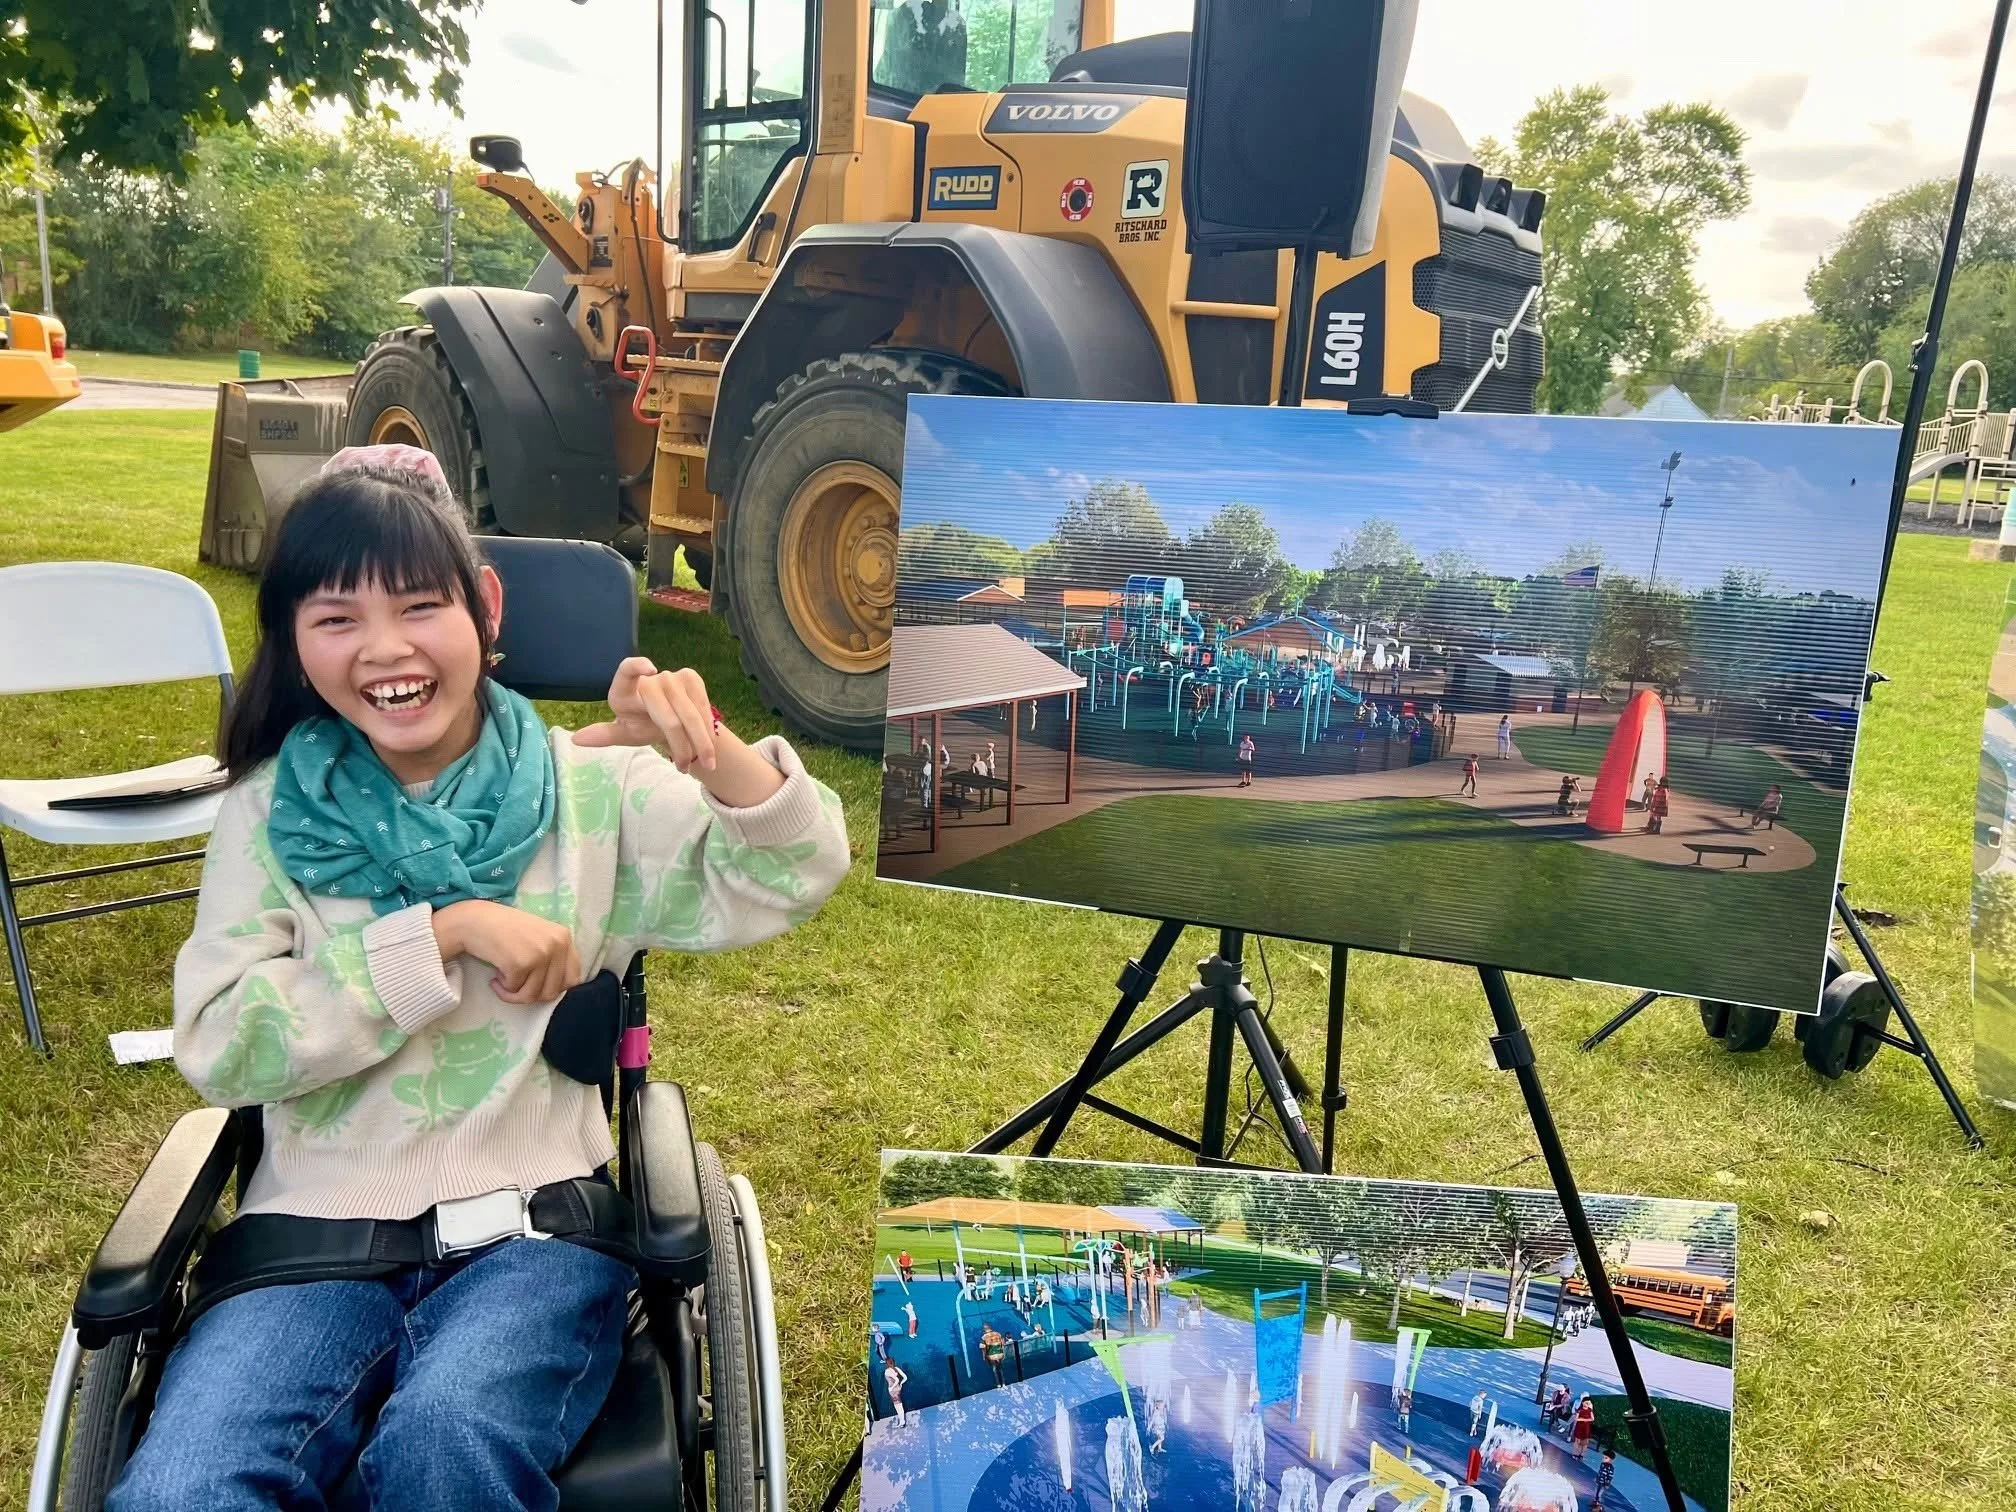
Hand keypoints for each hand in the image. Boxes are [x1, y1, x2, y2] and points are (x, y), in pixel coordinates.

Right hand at [432, 900, 583, 1004]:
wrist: (475, 920)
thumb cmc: (504, 930)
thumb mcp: (538, 937)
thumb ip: (553, 957)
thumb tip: (559, 989)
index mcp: (564, 937)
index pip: (573, 978)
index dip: (554, 987)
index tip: (536, 983)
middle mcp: (557, 945)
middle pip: (551, 992)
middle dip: (530, 994)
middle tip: (515, 984)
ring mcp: (540, 954)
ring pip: (531, 995)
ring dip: (514, 994)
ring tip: (503, 979)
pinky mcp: (520, 963)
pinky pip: (513, 990)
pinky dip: (502, 988)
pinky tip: (495, 973)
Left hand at [576, 657, 786, 808]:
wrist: (673, 720)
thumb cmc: (642, 725)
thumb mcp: (626, 733)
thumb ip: (605, 735)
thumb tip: (576, 740)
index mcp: (623, 690)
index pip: (626, 670)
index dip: (636, 666)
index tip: (649, 668)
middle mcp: (649, 679)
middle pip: (667, 716)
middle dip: (680, 744)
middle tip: (683, 768)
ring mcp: (672, 676)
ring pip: (690, 714)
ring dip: (700, 742)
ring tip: (705, 764)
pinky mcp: (692, 678)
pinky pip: (702, 707)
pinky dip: (708, 729)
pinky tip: (710, 746)